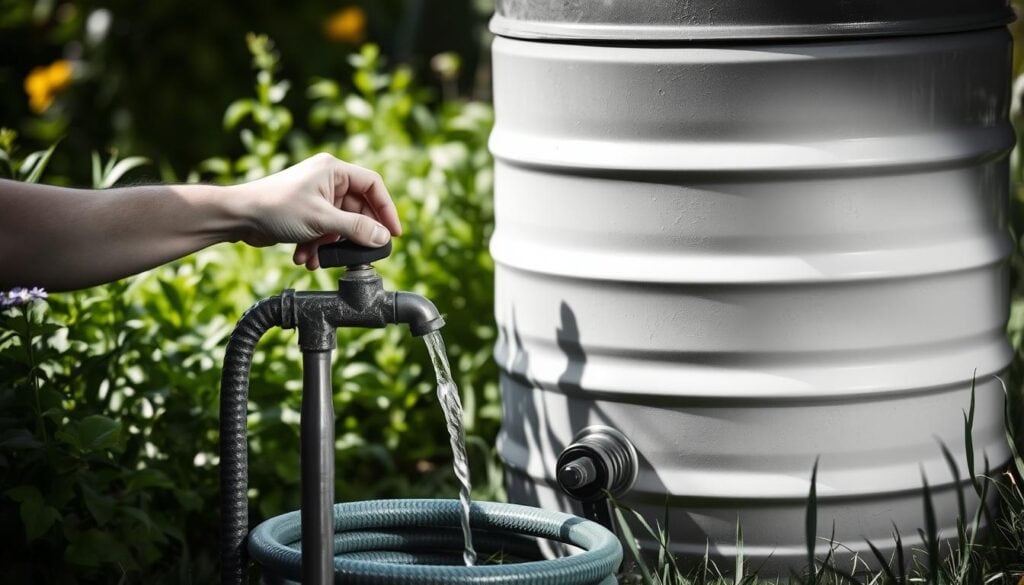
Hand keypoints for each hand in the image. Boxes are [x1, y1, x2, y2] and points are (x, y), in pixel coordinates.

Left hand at [230, 153, 401, 269]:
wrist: (237, 217)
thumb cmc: (276, 208)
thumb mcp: (322, 220)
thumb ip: (356, 228)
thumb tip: (383, 237)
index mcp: (333, 170)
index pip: (373, 186)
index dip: (386, 210)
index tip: (393, 233)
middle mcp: (327, 180)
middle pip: (357, 209)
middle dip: (353, 235)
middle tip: (359, 253)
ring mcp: (315, 197)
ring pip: (339, 225)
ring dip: (331, 245)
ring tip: (320, 258)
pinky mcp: (305, 213)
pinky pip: (323, 231)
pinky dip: (317, 246)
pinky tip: (305, 258)